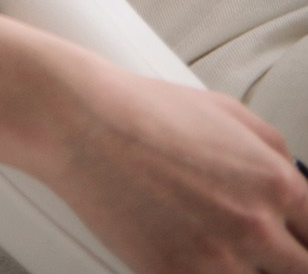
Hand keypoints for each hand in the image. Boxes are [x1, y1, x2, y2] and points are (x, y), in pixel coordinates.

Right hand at [0, 15, 307, 273]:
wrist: (85, 122)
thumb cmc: (146, 111)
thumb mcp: (227, 112)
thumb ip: (274, 153)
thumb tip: (296, 183)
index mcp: (275, 182)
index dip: (305, 242)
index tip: (293, 244)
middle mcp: (255, 226)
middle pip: (299, 271)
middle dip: (283, 263)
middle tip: (257, 252)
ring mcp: (217, 258)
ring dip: (242, 268)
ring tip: (215, 247)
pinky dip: (202, 273)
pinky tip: (190, 255)